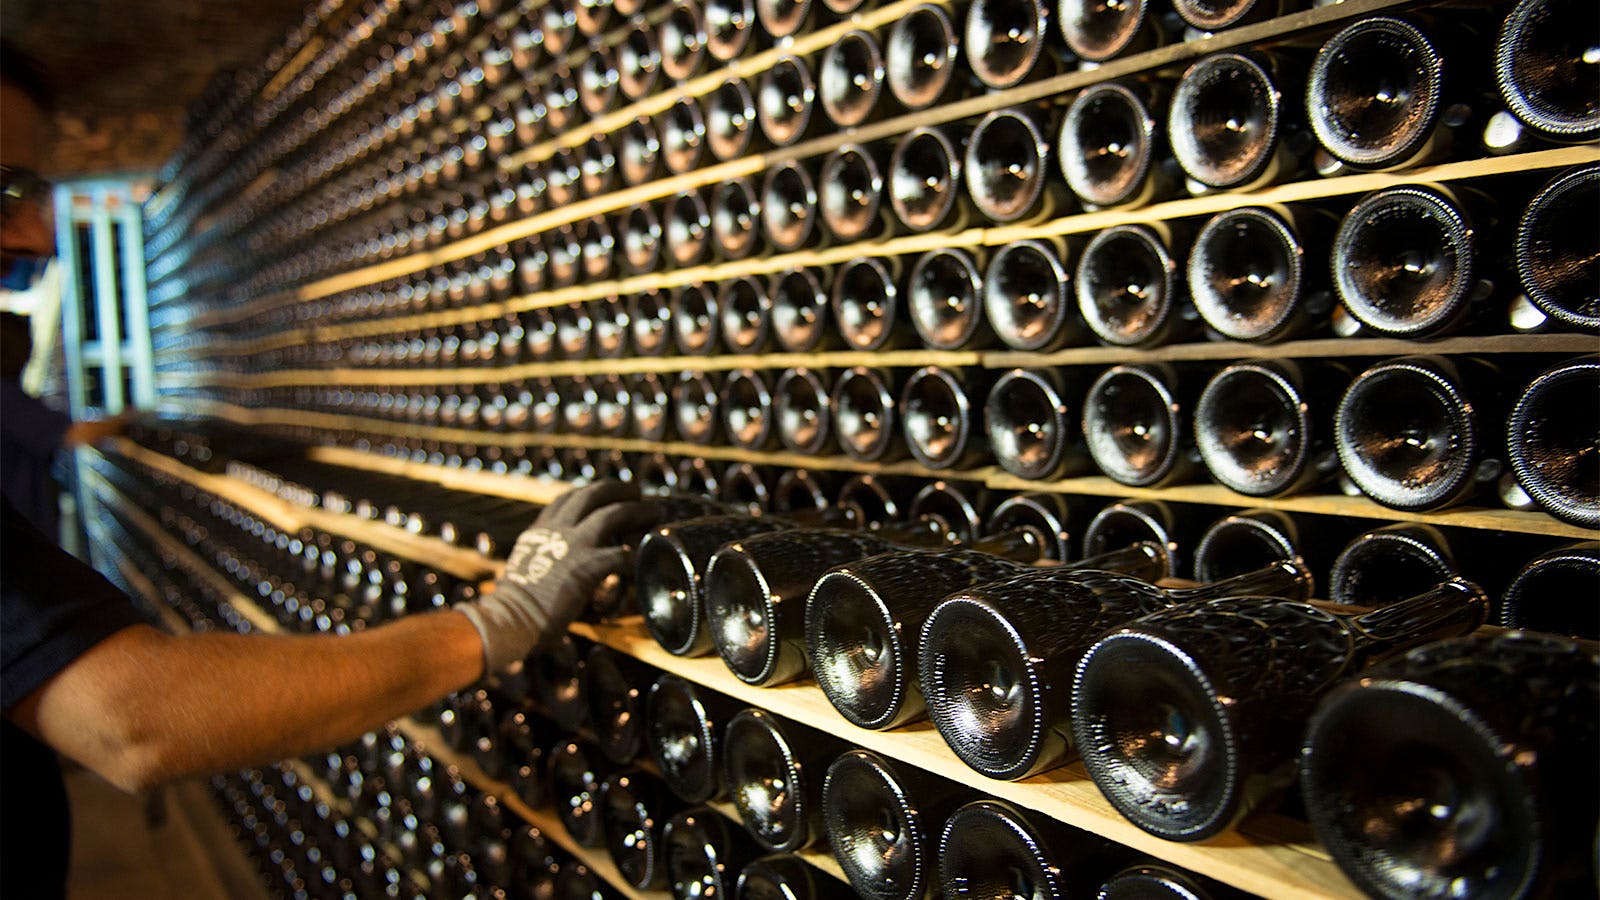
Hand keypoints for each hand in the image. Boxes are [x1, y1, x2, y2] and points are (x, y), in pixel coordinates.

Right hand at [457, 480, 663, 672]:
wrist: (509, 621)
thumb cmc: (515, 605)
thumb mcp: (527, 566)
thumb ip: (545, 556)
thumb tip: (559, 563)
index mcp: (541, 530)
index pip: (568, 498)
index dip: (592, 492)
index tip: (608, 493)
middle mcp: (557, 531)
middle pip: (593, 494)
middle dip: (619, 489)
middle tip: (637, 492)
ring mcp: (572, 546)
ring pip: (612, 514)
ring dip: (637, 510)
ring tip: (654, 510)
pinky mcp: (586, 568)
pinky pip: (621, 554)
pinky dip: (635, 554)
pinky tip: (643, 557)